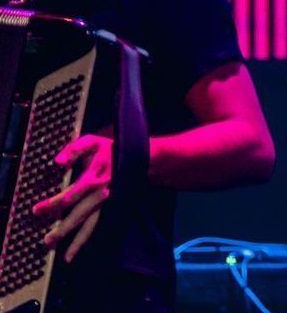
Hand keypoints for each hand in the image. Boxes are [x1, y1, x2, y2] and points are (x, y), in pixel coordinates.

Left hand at [32, 134, 112, 262]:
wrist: (137, 156)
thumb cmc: (109, 149)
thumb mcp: (91, 142)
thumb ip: (73, 150)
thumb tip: (56, 162)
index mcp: (94, 178)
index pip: (71, 194)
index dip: (54, 203)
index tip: (37, 210)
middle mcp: (100, 193)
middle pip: (80, 214)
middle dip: (64, 228)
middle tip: (47, 241)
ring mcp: (107, 202)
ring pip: (92, 224)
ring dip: (79, 241)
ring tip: (66, 257)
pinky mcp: (110, 206)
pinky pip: (98, 224)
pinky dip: (88, 238)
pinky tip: (77, 250)